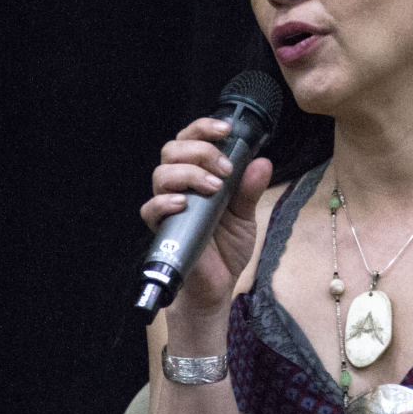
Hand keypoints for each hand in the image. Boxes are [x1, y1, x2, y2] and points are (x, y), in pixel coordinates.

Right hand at [139, 117, 272, 314]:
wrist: (218, 285)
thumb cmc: (226, 247)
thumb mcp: (246, 215)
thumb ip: (250, 189)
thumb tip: (262, 162)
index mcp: (198, 175)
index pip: (191, 140)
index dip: (203, 128)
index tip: (226, 129)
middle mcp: (180, 186)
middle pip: (172, 149)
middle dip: (201, 151)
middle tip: (225, 169)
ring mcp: (168, 206)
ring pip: (161, 174)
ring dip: (189, 173)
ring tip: (214, 188)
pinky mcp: (161, 229)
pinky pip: (150, 209)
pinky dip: (165, 201)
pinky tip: (184, 204)